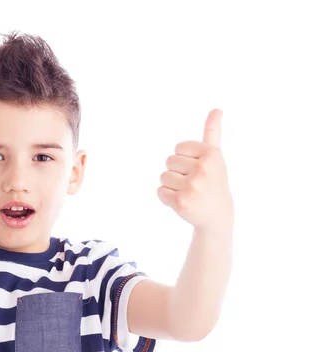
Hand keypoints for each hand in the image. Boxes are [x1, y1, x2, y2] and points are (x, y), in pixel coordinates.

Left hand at [157, 109, 232, 231]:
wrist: (217, 215)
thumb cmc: (214, 181)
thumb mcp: (215, 156)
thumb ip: (212, 132)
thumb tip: (217, 109)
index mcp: (211, 154)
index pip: (178, 148)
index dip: (184, 159)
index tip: (198, 169)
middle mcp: (203, 169)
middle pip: (169, 161)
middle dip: (177, 172)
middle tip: (194, 183)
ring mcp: (193, 186)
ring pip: (163, 176)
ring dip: (172, 186)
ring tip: (189, 192)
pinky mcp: (181, 201)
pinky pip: (160, 191)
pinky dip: (166, 198)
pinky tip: (182, 202)